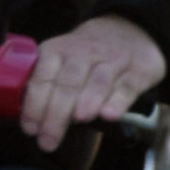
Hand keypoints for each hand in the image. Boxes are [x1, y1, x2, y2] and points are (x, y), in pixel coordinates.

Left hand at [21, 13, 164, 151]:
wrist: (130, 28)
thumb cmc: (86, 53)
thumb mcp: (61, 58)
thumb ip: (46, 84)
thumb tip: (32, 120)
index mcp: (56, 51)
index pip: (41, 79)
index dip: (34, 105)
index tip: (30, 129)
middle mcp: (83, 54)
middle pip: (67, 83)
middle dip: (55, 115)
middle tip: (48, 140)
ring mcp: (112, 61)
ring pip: (97, 81)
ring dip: (87, 101)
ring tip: (79, 120)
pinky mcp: (138, 71)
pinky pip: (127, 86)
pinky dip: (118, 101)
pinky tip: (109, 115)